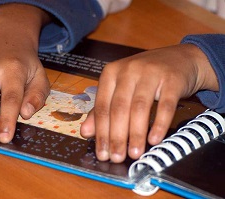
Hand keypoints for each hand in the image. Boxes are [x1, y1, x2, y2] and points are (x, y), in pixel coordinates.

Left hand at [81, 44, 217, 162]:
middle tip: (116, 157)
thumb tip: (85, 132)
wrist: (180, 59)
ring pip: (139, 107)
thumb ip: (102, 110)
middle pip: (119, 108)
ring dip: (136, 134)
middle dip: (117, 136)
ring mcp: (150, 73)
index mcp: (111, 73)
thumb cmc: (145, 77)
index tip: (102, 153)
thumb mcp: (121, 89)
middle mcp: (128, 71)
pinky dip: (159, 124)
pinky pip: (165, 105)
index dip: (101, 132)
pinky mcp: (171, 79)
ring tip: (134, 153)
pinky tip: (154, 139)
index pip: (102, 107)